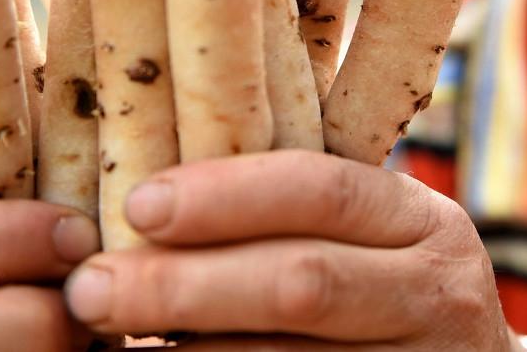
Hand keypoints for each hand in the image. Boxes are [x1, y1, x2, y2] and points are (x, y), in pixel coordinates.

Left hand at [63, 149, 511, 349]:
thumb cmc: (383, 288)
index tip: (138, 205)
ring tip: (107, 340)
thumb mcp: (370, 236)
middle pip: (302, 281)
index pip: (324, 189)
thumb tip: (148, 192)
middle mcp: (434, 292)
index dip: (227, 195)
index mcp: (420, 220)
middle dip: (186, 283)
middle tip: (92, 287)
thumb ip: (293, 209)